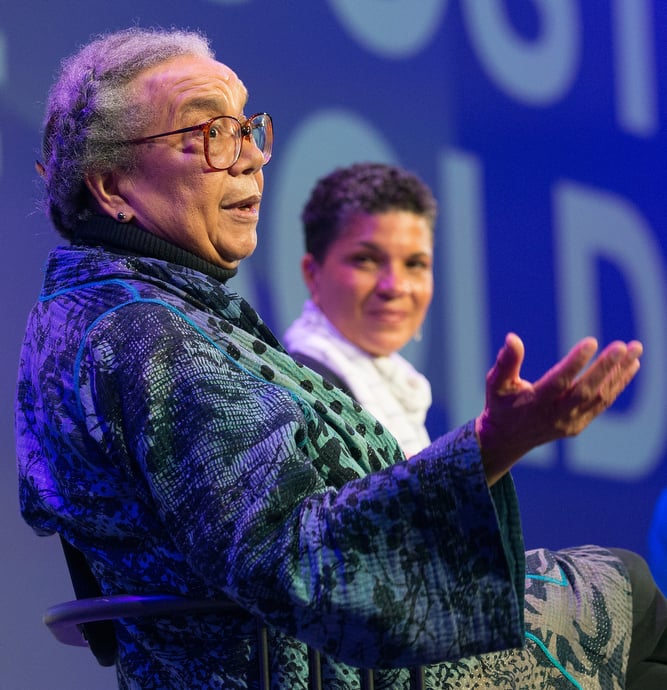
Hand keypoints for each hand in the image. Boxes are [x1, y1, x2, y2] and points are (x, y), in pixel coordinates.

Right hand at [475, 332, 642, 484]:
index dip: (575, 363)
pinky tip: (631, 366)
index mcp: (534, 404)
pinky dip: (618, 384)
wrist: (507, 439)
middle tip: (622, 346)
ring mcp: (570, 422)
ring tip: (635, 350)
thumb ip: (506, 362)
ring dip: (619, 373)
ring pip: (599, 397)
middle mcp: (555, 416)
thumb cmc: (501, 404)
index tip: (591, 342)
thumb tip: (512, 338)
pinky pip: (602, 403)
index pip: (558, 382)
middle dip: (606, 368)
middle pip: (585, 391)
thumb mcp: (496, 383)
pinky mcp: (579, 424)